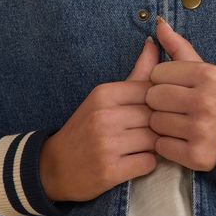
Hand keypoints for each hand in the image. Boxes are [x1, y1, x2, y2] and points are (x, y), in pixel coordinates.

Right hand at [39, 37, 160, 201]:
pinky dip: (146, 164)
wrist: (54, 168)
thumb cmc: (86, 128)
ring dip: (155, 146)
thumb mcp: (105, 97)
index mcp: (104, 94)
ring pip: (155, 140)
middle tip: (152, 133)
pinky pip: (148, 163)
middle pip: (155, 116)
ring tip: (144, 147)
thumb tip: (155, 43)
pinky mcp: (110, 171)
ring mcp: (106, 145)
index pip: (151, 91)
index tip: (154, 113)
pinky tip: (136, 162)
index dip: (160, 103)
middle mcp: (104, 117)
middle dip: (159, 126)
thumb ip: (136, 73)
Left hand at [147, 16, 215, 171]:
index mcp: (208, 75)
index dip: (163, 82)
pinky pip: (162, 147)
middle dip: (159, 103)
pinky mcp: (198, 155)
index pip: (158, 73)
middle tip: (175, 108)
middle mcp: (206, 101)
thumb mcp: (205, 69)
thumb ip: (178, 47)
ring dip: (162, 126)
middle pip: (153, 98)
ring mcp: (202, 130)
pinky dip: (168, 145)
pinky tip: (182, 141)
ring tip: (180, 124)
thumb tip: (158, 23)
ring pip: (155, 123)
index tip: (177, 88)